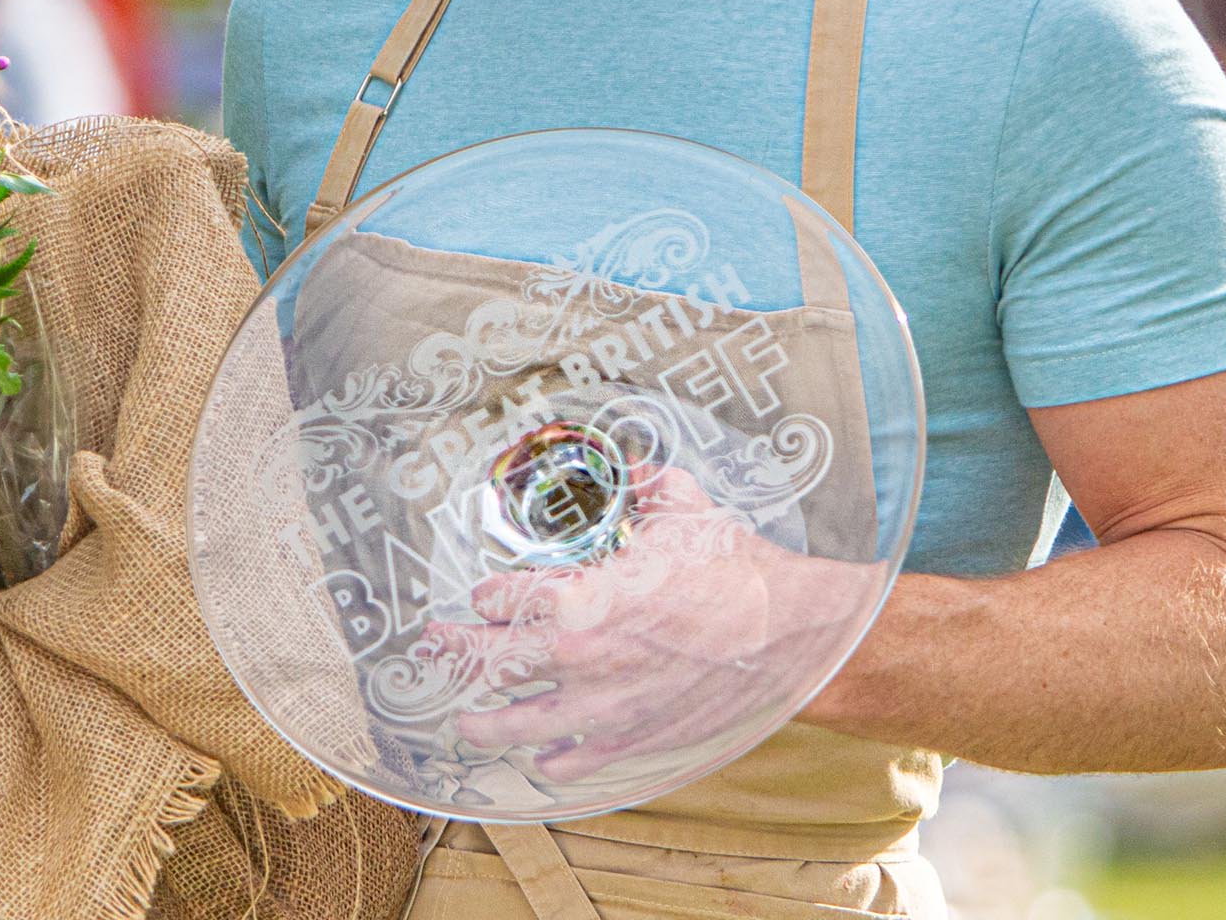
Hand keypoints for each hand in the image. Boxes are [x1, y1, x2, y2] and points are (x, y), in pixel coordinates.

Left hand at [437, 466, 877, 784]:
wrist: (790, 634)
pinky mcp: (631, 738)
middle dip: (455, 651)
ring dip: (482, 723)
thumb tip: (635, 464)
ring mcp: (602, 705)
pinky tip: (541, 757)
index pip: (505, 598)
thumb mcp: (686, 508)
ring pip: (516, 725)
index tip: (483, 592)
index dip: (488, 593)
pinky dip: (551, 761)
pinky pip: (573, 760)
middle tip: (435, 644)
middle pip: (490, 661)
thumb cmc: (737, 570)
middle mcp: (579, 657)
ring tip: (464, 721)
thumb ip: (648, 484)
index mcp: (583, 596)